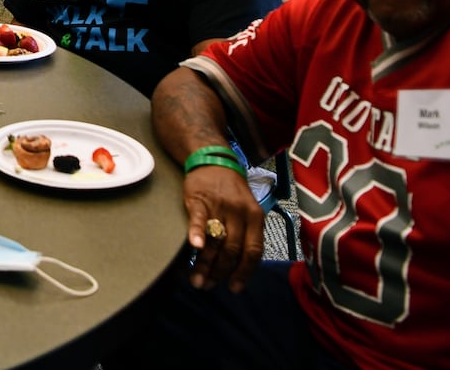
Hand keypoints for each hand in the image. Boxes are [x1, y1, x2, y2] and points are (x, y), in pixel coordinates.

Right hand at [182, 165, 263, 292]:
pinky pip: (199, 220)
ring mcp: (220, 206)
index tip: (234, 288)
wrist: (214, 161)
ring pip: (215, 240)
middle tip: (208, 286)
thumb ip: (247, 233)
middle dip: (220, 272)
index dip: (244, 272)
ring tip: (196, 279)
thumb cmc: (232, 191)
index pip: (253, 251)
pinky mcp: (200, 200)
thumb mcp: (248, 209)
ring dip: (205, 263)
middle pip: (232, 249)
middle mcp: (240, 213)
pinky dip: (197, 234)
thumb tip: (239, 266)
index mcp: (256, 217)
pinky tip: (194, 248)